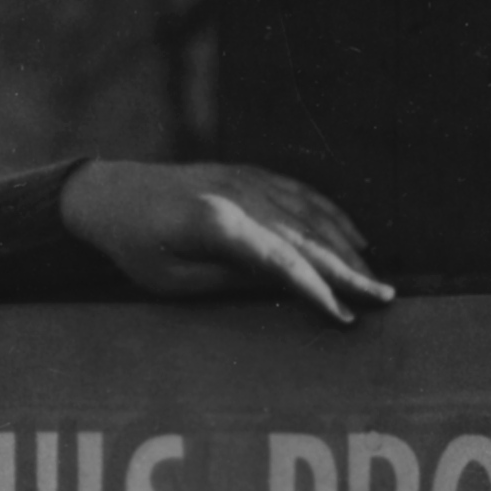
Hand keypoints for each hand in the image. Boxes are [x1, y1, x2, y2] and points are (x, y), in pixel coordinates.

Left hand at [59, 160, 391, 325]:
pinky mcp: (247, 174)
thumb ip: (229, 280)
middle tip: (382, 298)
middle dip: (347, 270)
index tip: (345, 317)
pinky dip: (331, 213)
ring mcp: (246, 180)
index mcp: (216, 224)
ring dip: (347, 245)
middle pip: (305, 237)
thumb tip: (287, 286)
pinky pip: (300, 192)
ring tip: (374, 276)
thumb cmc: (134, 248)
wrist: (108, 195)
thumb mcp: (172, 281)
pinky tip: (353, 236)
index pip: (282, 262)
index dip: (317, 291)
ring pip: (310, 213)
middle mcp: (238, 196)